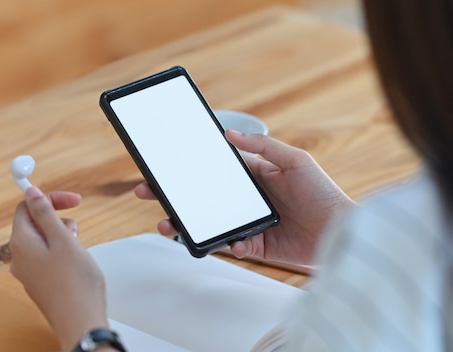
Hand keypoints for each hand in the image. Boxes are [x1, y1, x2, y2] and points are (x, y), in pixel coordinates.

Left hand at [9, 187, 107, 350]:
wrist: (80, 323)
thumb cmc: (74, 285)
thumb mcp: (63, 239)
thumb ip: (45, 213)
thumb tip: (31, 194)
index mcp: (21, 242)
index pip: (26, 207)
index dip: (49, 199)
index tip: (72, 200)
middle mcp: (20, 257)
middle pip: (35, 223)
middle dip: (58, 220)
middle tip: (76, 231)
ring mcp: (29, 271)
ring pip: (44, 240)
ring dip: (63, 237)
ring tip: (77, 251)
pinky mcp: (40, 282)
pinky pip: (48, 257)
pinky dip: (63, 253)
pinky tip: (76, 265)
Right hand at [135, 131, 356, 264]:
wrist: (341, 231)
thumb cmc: (323, 192)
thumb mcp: (295, 160)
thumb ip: (262, 147)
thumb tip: (228, 134)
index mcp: (253, 177)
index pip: (213, 171)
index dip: (189, 169)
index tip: (165, 166)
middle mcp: (245, 200)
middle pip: (201, 197)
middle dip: (173, 196)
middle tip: (148, 192)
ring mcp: (247, 224)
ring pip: (208, 223)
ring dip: (184, 223)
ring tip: (166, 223)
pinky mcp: (254, 247)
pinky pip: (230, 245)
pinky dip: (225, 243)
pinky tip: (230, 240)